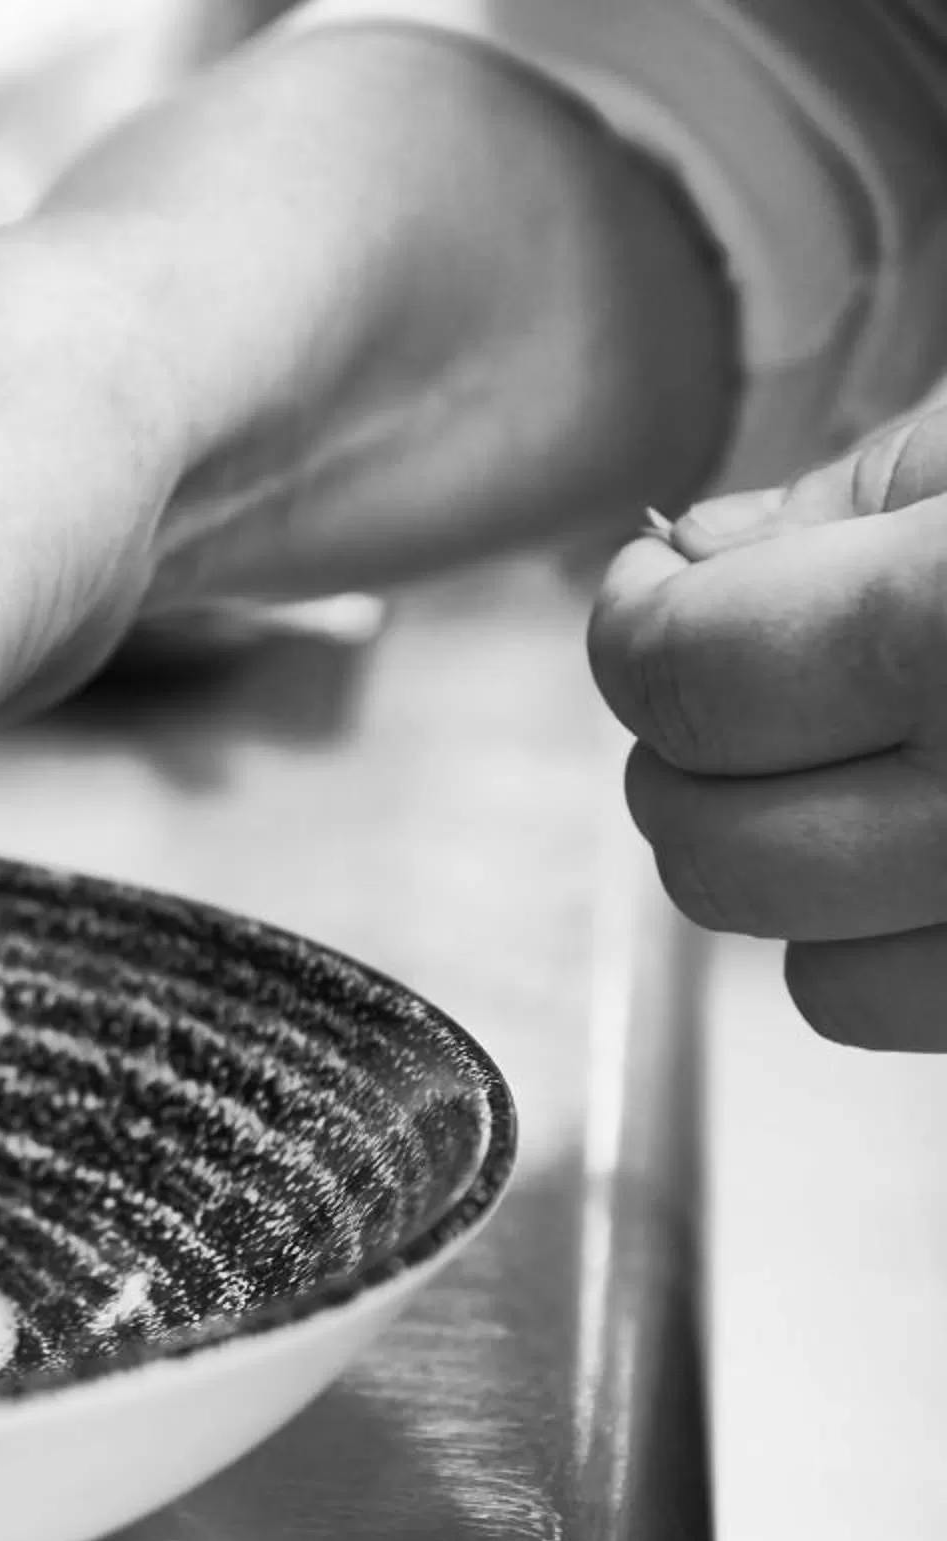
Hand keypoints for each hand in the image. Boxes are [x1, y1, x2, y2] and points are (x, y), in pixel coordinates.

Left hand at [592, 408, 946, 1048]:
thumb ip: (854, 503)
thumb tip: (697, 557)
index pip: (687, 681)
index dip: (641, 626)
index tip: (662, 588)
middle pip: (716, 848)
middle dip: (695, 759)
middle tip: (759, 675)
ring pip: (812, 978)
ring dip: (799, 872)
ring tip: (875, 763)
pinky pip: (920, 1020)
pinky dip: (904, 946)